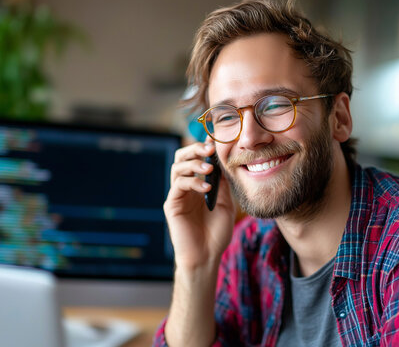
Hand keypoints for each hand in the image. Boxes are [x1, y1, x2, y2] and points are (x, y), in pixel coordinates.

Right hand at [164, 141, 235, 270]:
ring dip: (193, 163)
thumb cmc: (217, 234)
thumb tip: (222, 163)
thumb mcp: (226, 204)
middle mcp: (185, 188)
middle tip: (209, 149)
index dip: (203, 148)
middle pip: (182, 158)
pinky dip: (192, 182)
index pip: (196, 160)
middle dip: (194, 150)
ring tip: (208, 168)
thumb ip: (222, 185)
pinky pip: (178, 185)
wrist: (207, 256)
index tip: (215, 141)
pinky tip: (206, 188)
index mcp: (198, 186)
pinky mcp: (172, 205)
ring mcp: (177, 196)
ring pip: (177, 168)